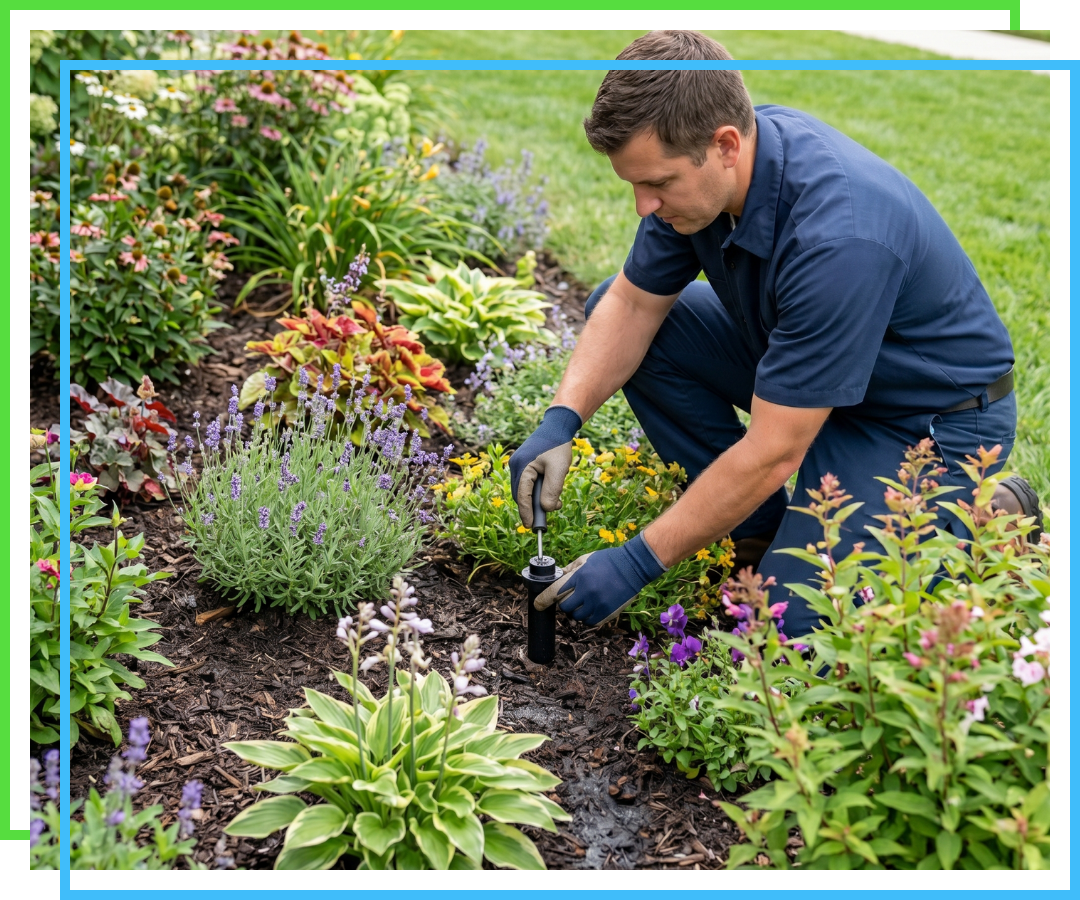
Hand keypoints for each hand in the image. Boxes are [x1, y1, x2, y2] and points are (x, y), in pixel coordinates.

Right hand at [509, 405, 580, 528]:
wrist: (557, 426)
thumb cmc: (558, 446)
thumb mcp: (558, 469)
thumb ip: (552, 489)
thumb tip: (546, 508)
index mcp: (522, 467)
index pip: (522, 496)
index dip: (527, 513)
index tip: (531, 527)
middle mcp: (516, 466)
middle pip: (520, 494)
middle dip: (533, 507)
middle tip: (547, 516)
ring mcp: (518, 464)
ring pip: (524, 489)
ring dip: (537, 498)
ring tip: (555, 501)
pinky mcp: (523, 464)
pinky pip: (527, 482)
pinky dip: (537, 490)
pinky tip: (551, 490)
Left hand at [533, 534, 666, 626]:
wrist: (633, 566)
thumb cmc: (608, 560)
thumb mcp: (586, 559)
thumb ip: (570, 570)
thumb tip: (556, 579)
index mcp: (579, 577)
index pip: (554, 592)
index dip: (543, 600)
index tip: (537, 605)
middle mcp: (587, 592)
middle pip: (564, 607)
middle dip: (565, 603)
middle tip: (571, 597)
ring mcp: (598, 603)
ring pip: (577, 616)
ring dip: (577, 611)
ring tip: (585, 602)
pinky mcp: (608, 612)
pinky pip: (590, 622)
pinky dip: (588, 617)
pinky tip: (592, 608)